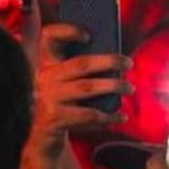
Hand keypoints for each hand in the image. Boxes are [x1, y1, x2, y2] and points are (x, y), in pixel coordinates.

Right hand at [27, 26, 129, 162]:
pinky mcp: (55, 117)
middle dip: (108, 61)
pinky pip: (89, 114)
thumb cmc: (59, 104)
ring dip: (113, 86)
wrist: (39, 137)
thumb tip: (113, 59)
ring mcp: (49, 97)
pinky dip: (108, 116)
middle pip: (81, 63)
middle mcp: (45, 77)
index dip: (67, 30)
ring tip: (129, 87)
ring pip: (87, 88)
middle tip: (128, 63)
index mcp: (47, 64)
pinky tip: (121, 116)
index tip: (88, 35)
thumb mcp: (60, 82)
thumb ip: (76, 68)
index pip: (49, 37)